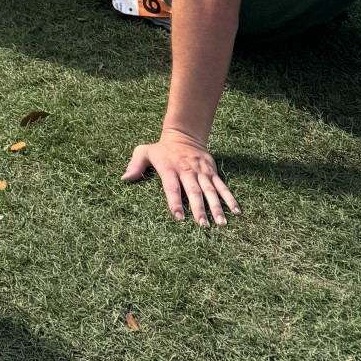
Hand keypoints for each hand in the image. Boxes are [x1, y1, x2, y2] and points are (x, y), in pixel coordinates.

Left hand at [123, 129, 239, 226]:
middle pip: (193, 191)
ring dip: (216, 207)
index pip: (172, 187)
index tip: (178, 216)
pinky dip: (230, 198)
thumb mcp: (146, 151)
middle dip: (198, 208)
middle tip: (203, 225)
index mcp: (170, 168)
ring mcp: (201, 172)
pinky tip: (236, 211)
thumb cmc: (162, 149)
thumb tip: (124, 179)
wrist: (184, 134)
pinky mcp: (212, 172)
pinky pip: (222, 186)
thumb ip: (135, 165)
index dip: (175, 201)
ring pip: (210, 190)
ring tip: (221, 223)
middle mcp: (187, 170)